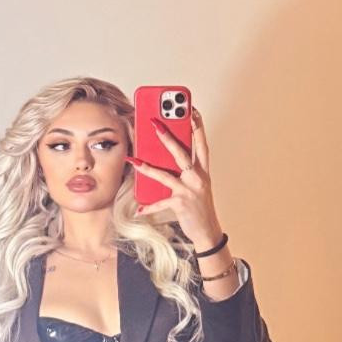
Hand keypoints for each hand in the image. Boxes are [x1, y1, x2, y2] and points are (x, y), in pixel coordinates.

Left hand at [128, 106, 223, 247]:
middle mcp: (197, 178)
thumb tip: (164, 158)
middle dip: (168, 137)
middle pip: (182, 153)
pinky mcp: (181, 204)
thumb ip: (185, 171)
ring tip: (134, 160)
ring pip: (166, 175)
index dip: (197, 126)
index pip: (201, 143)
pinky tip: (139, 209)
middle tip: (155, 123)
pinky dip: (149, 207)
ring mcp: (189, 191)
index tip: (192, 109)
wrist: (207, 231)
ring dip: (148, 167)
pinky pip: (161, 203)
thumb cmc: (199, 207)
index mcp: (202, 170)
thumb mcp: (196, 185)